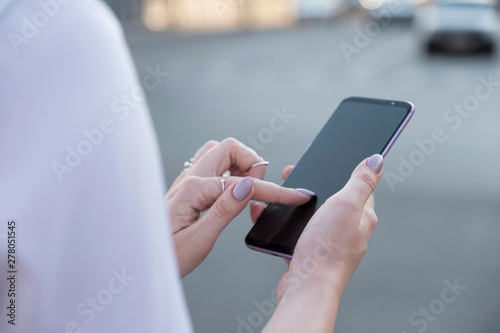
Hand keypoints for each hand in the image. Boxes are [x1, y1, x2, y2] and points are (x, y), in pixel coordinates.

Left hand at [166, 138, 313, 277]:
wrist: (140, 263)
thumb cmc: (167, 257)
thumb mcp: (200, 240)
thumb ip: (224, 210)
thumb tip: (247, 185)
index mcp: (193, 190)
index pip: (243, 182)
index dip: (273, 190)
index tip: (295, 196)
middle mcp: (189, 178)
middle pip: (229, 147)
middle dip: (252, 162)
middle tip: (259, 189)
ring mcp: (186, 180)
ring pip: (219, 152)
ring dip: (239, 164)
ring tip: (246, 190)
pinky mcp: (188, 187)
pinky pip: (212, 165)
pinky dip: (229, 171)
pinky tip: (231, 193)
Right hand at [261, 154, 383, 332]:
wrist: (306, 288)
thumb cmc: (327, 250)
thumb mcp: (346, 205)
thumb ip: (361, 182)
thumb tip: (377, 160)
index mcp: (362, 217)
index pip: (360, 188)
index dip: (346, 172)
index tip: (332, 162)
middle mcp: (349, 231)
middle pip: (335, 201)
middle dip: (317, 187)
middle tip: (299, 176)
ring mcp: (330, 244)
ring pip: (316, 217)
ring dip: (301, 205)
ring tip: (285, 195)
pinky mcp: (312, 254)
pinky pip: (301, 233)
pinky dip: (289, 224)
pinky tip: (278, 220)